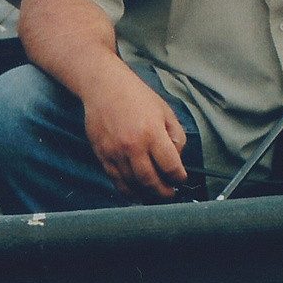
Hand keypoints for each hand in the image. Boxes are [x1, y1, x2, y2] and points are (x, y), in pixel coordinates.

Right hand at [82, 79, 187, 199]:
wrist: (105, 87)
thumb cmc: (138, 98)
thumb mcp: (166, 112)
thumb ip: (176, 136)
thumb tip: (177, 159)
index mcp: (152, 133)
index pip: (170, 166)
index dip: (178, 178)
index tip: (180, 180)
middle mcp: (133, 146)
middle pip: (150, 181)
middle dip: (163, 192)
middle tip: (169, 194)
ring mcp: (115, 152)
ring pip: (132, 184)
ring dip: (145, 193)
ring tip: (154, 194)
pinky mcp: (102, 155)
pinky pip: (115, 179)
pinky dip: (127, 190)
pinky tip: (135, 192)